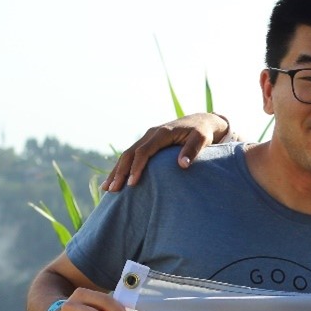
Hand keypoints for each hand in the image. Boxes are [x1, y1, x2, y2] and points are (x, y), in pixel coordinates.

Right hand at [102, 113, 231, 191]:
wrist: (202, 121)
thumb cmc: (203, 132)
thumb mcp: (202, 139)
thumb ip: (192, 150)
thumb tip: (182, 165)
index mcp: (162, 133)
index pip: (144, 151)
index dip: (136, 167)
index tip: (131, 184)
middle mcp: (151, 134)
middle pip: (130, 154)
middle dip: (120, 172)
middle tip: (112, 190)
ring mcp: (147, 138)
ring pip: (127, 155)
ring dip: (116, 171)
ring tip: (107, 188)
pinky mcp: (147, 143)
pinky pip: (131, 156)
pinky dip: (122, 168)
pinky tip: (114, 180)